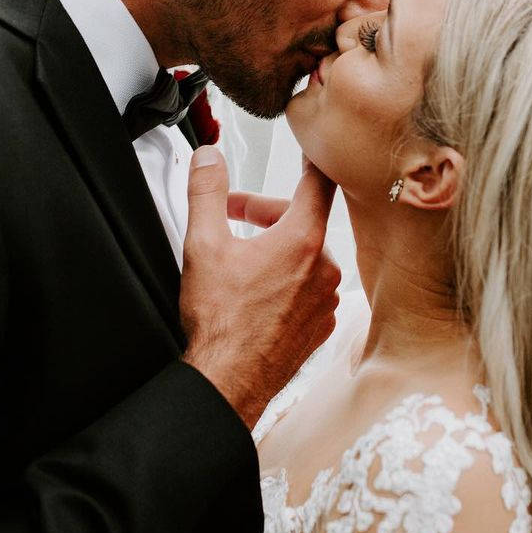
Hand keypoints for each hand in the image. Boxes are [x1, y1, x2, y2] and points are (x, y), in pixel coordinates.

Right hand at [180, 146, 340, 428]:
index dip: (310, 161)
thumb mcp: (204, 244)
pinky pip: (309, 288)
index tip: (310, 151)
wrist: (229, 381)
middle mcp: (325, 268)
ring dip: (276, 249)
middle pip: (301, 221)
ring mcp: (327, 299)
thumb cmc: (220, 322)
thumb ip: (207, 192)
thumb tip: (209, 158)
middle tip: (231, 219)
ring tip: (242, 262)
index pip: (316, 183)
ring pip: (304, 256)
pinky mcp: (322, 325)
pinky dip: (287, 282)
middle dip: (265, 214)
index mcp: (303, 240)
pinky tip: (258, 293)